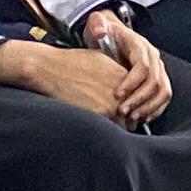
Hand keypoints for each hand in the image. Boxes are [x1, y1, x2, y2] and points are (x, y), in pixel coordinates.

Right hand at [0, 36, 148, 122]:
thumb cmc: (70, 63)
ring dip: (118, 126)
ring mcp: (111, 102)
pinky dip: (106, 130)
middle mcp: (122, 89)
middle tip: (119, 120)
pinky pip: (111, 129)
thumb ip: (117, 73)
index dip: (134, 105)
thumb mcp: (101, 60)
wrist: (49, 68)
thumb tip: (126, 86)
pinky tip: (96, 124)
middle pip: (136, 112)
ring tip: (106, 123)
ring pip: (125, 124)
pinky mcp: (99, 113)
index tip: (128, 110)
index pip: (140, 97)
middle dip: (129, 118)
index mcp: (123, 75)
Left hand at [82, 10, 173, 120]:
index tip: (117, 95)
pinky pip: (163, 96)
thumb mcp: (97, 23)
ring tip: (132, 118)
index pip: (142, 66)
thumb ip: (98, 24)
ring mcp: (157, 68)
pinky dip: (156, 108)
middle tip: (123, 112)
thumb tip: (100, 31)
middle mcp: (152, 57)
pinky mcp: (157, 78)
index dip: (131, 82)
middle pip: (155, 81)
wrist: (112, 32)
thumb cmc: (105, 31)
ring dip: (149, 107)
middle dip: (139, 99)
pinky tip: (143, 117)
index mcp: (139, 45)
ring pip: (163, 90)